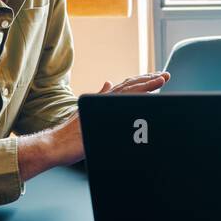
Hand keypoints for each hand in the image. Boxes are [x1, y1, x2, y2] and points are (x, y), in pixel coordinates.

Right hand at [18, 71, 169, 178]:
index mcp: (102, 99)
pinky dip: (135, 101)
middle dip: (149, 79)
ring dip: (146, 85)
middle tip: (165, 75)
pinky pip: (121, 108)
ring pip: (128, 93)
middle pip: (130, 86)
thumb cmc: (71, 133)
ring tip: (161, 79)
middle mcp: (102, 100)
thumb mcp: (86, 110)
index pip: (126, 86)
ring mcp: (101, 109)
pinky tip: (147, 99)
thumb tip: (108, 82)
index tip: (157, 76)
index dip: (142, 80)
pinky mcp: (100, 119)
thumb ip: (99, 97)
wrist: (55, 145)